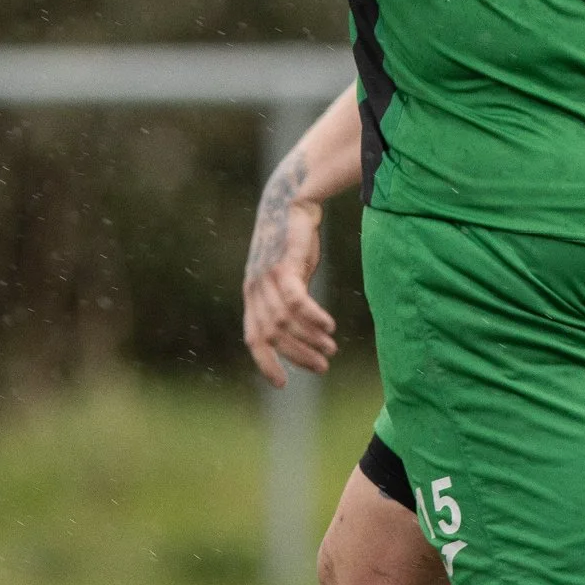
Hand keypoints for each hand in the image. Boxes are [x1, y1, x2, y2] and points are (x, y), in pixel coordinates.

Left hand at [243, 198, 336, 387]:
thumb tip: (306, 328)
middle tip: (323, 365)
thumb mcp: (291, 273)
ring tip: (331, 347)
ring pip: (286, 322)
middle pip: (273, 336)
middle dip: (298, 356)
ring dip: (310, 339)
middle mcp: (255, 289)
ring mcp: (266, 277)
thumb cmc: (295, 239)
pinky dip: (312, 317)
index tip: (283, 384)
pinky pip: (296, 300)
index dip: (266, 364)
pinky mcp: (284, 265)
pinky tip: (329, 326)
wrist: (293, 199)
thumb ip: (292, 299)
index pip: (254, 339)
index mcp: (253, 295)